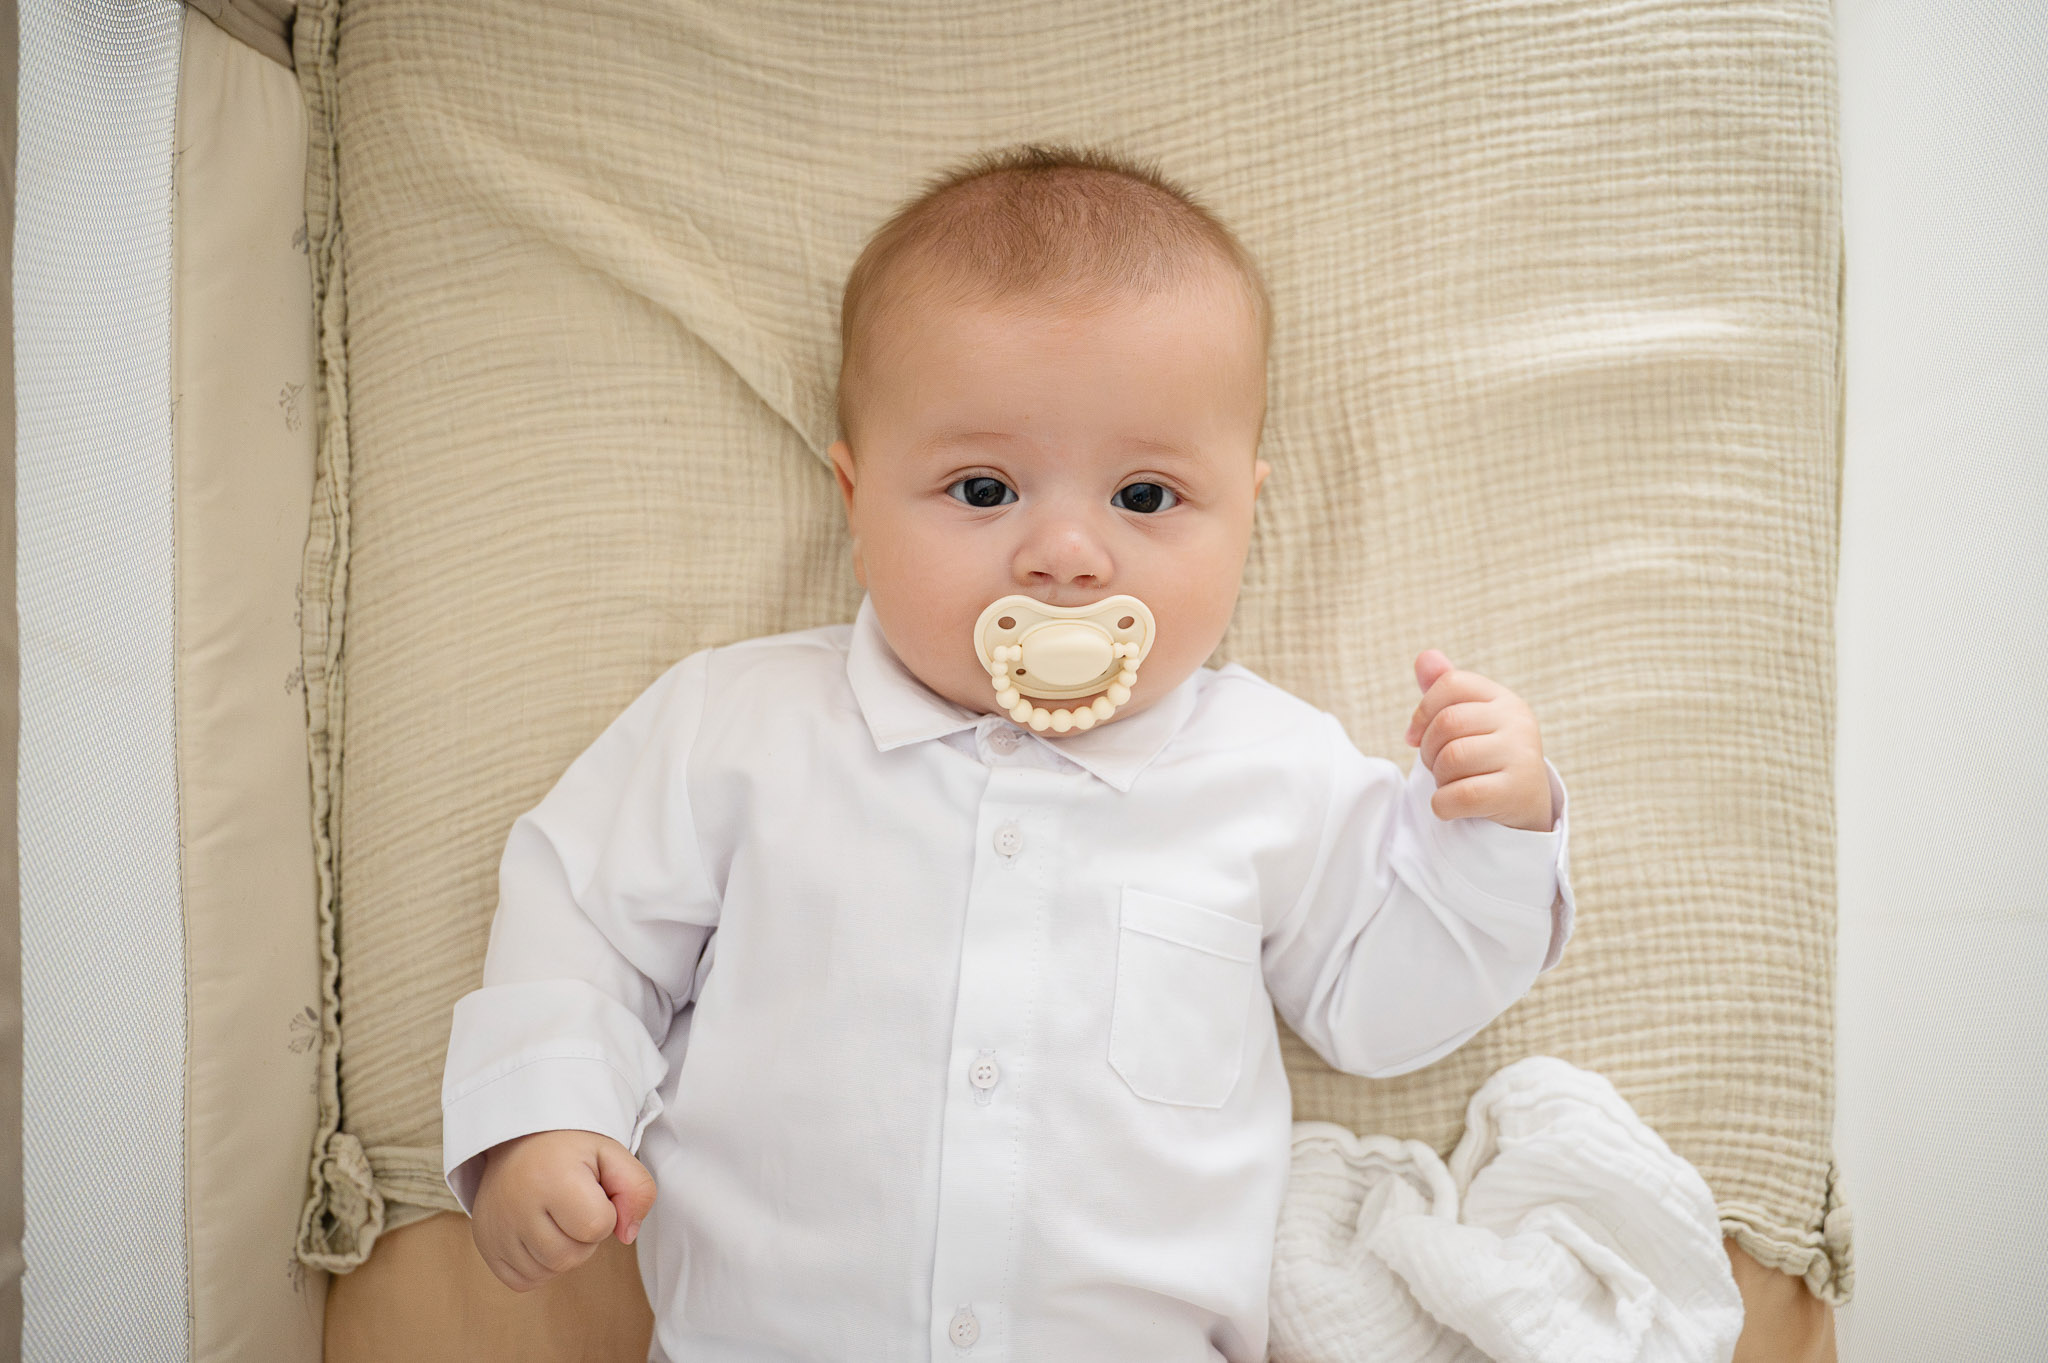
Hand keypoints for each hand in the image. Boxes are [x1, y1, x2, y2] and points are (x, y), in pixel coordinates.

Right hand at [469, 1129, 657, 1292]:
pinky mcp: (485, 1246)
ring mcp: (496, 1230)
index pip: (597, 1227)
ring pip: (549, 1271)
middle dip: (584, 1235)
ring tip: (556, 1216)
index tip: (592, 1191)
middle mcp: (516, 1207)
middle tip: (573, 1204)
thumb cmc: (569, 1149)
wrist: (519, 1139)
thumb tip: (627, 1235)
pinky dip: (539, 1265)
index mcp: (551, 1178)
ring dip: (563, 1251)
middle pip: (572, 1256)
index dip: (605, 1213)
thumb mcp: (612, 1154)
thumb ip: (637, 1191)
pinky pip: (524, 1281)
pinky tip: (539, 1233)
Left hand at [1402, 649, 1553, 831]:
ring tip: (1451, 784)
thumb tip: (1424, 657)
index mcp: (1503, 699)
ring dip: (1438, 779)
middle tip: (1437, 766)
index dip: (1422, 711)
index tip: (1414, 736)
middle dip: (1428, 750)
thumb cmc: (1485, 757)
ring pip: (1452, 759)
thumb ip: (1443, 690)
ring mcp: (1522, 755)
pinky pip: (1460, 795)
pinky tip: (1451, 806)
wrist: (1523, 805)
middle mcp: (1518, 722)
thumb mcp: (1468, 720)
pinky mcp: (1517, 791)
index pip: (1450, 683)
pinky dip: (1443, 805)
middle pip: (1448, 723)